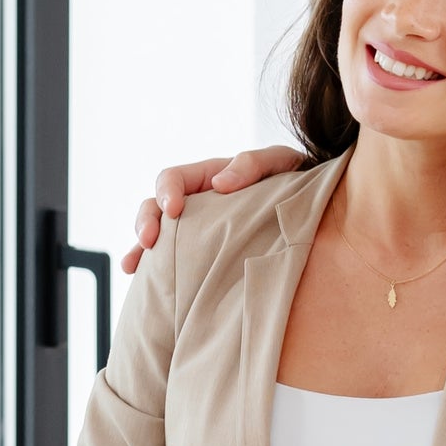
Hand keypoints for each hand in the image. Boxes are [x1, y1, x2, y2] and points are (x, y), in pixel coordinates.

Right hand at [121, 146, 306, 272]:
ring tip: (132, 266)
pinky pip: (171, 261)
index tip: (174, 210)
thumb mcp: (280, 162)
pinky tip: (143, 283)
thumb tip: (221, 183)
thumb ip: (254, 164)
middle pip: (154, 207)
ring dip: (139, 248)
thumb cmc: (295, 180)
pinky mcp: (201, 256)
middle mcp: (196, 204)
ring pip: (156, 235)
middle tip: (148, 241)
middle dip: (145, 221)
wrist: (313, 211)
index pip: (173, 178)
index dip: (166, 191)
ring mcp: (195, 231)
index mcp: (208, 178)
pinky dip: (154, 270)